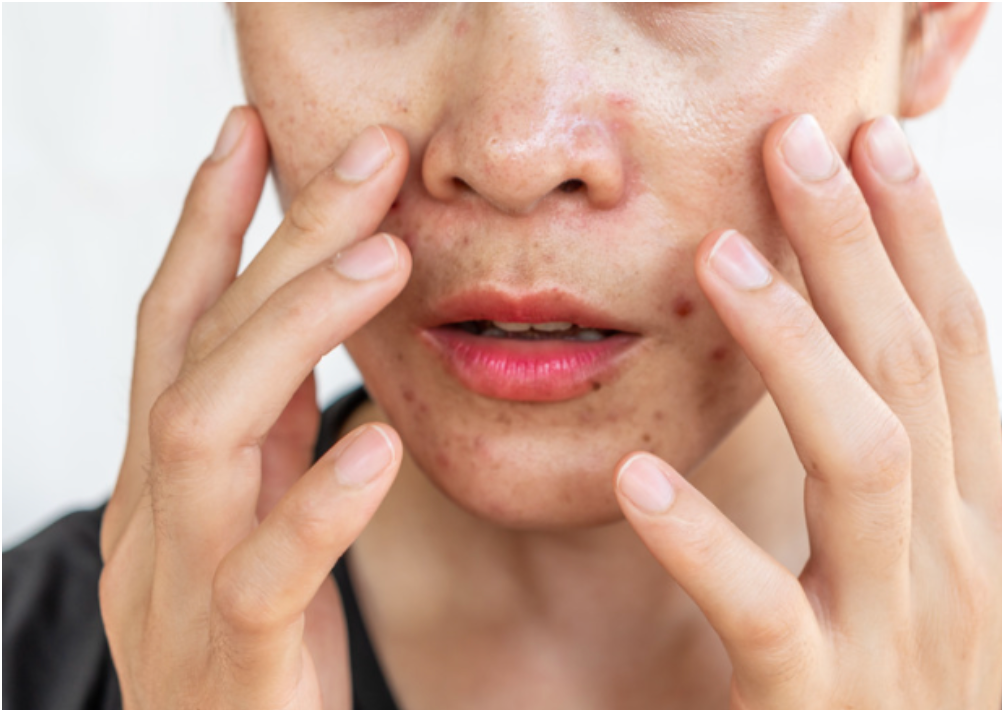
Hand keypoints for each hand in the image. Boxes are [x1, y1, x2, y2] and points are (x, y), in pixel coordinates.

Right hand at [98, 107, 411, 709]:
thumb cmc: (256, 656)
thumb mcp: (256, 524)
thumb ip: (273, 441)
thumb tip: (307, 330)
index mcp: (165, 485)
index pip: (176, 327)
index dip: (207, 224)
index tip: (250, 133)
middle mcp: (152, 520)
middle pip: (198, 350)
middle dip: (275, 242)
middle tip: (365, 159)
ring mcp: (176, 590)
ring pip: (204, 432)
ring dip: (291, 332)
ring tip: (382, 261)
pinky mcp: (230, 665)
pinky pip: (263, 575)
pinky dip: (316, 504)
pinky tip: (376, 445)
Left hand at [613, 114, 1001, 707]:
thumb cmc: (878, 674)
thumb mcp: (905, 558)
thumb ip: (883, 459)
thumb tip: (832, 337)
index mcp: (970, 510)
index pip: (953, 342)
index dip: (916, 235)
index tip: (868, 141)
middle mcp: (953, 557)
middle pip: (911, 368)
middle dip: (858, 248)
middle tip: (793, 147)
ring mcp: (894, 630)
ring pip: (862, 458)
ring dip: (794, 347)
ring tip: (720, 259)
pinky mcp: (817, 701)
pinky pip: (762, 607)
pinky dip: (702, 540)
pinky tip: (636, 479)